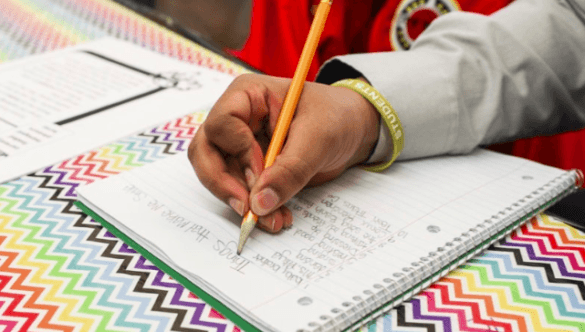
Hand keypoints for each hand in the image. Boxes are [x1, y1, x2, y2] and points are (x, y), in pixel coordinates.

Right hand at [188, 73, 378, 232]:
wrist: (353, 131)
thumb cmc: (337, 117)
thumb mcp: (318, 139)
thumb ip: (289, 170)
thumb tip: (259, 203)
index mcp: (248, 95)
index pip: (221, 124)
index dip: (238, 153)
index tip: (260, 176)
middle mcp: (236, 119)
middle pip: (206, 152)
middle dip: (224, 184)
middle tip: (248, 209)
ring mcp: (240, 144)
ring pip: (220, 176)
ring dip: (242, 202)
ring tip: (273, 220)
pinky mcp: (250, 167)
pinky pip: (240, 189)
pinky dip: (255, 206)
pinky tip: (277, 217)